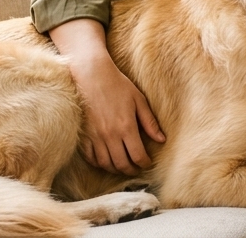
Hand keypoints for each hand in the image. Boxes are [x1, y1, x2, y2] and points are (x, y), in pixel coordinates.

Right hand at [49, 19, 164, 174]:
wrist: (91, 75)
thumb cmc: (118, 85)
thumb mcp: (139, 100)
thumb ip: (150, 122)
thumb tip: (161, 140)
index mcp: (126, 127)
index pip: (138, 156)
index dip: (145, 163)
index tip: (148, 162)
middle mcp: (110, 135)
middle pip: (122, 164)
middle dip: (131, 170)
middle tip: (137, 168)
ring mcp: (94, 137)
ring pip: (106, 164)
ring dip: (116, 169)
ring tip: (123, 166)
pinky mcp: (83, 135)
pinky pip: (91, 157)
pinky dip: (99, 163)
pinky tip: (106, 160)